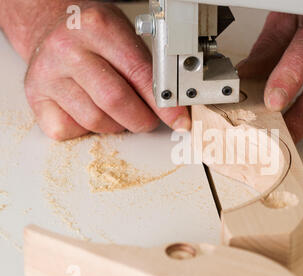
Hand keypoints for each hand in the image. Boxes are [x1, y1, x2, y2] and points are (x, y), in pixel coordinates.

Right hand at [23, 2, 189, 139]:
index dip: (164, 104)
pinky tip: (89, 111)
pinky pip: (69, 130)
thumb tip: (173, 106)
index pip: (140, 73)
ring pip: (95, 121)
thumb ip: (148, 69)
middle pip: (115, 101)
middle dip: (141, 119)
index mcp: (98, 27)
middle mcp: (68, 48)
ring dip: (115, 125)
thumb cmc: (93, 37)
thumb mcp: (125, 37)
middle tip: (147, 119)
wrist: (51, 29)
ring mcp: (47, 74)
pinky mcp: (35, 97)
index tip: (178, 120)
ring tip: (117, 111)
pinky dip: (86, 130)